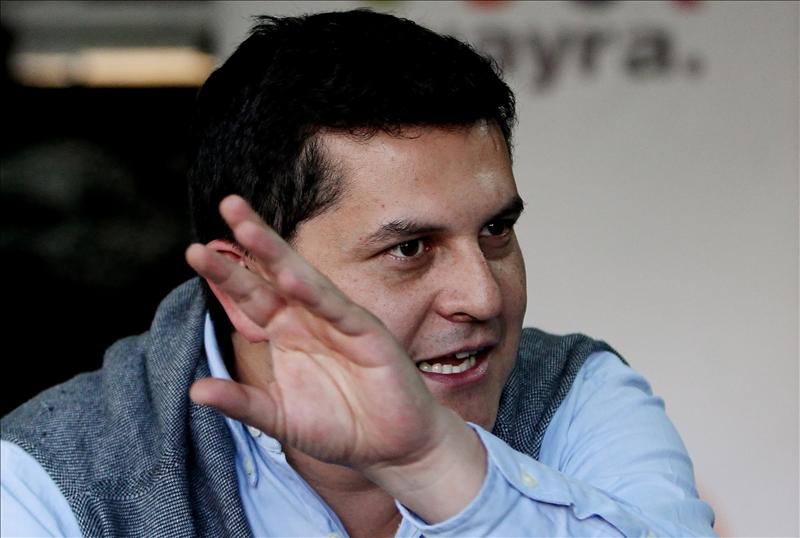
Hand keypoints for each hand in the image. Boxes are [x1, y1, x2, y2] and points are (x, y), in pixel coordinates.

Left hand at [186, 195, 484, 520]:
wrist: (392, 444)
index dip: (225, 274)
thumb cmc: (340, 427)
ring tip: (248, 228)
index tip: (195, 251)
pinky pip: (338, 310)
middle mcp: (309, 319)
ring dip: (277, 254)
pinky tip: (292, 278)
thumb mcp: (280, 419)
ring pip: (305, 281)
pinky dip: (316, 295)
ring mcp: (339, 322)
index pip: (250, 296)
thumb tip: (194, 390)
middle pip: (274, 273)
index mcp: (286, 333)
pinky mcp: (368, 333)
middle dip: (252, 240)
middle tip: (228, 204)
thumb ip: (242, 403)